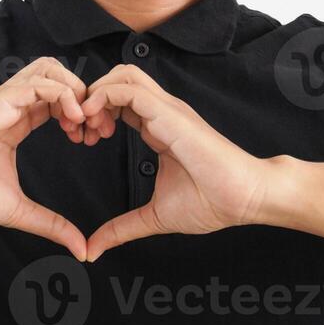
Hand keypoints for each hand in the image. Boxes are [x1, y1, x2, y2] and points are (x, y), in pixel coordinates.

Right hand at [0, 56, 90, 259]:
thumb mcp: (19, 210)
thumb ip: (52, 224)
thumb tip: (81, 248)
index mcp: (16, 122)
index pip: (58, 98)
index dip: (82, 111)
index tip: (94, 137)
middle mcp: (11, 106)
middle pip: (56, 73)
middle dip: (84, 93)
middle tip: (96, 126)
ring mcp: (2, 102)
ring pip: (48, 69)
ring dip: (75, 90)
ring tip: (84, 122)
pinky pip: (35, 85)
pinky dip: (62, 95)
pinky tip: (72, 121)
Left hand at [77, 64, 274, 262]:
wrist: (245, 198)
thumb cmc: (212, 202)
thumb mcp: (154, 217)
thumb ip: (122, 228)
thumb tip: (94, 249)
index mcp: (159, 127)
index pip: (119, 101)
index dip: (95, 114)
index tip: (82, 140)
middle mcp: (162, 112)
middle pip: (118, 78)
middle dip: (90, 97)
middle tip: (78, 130)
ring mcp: (167, 109)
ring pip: (122, 75)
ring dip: (95, 94)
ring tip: (84, 125)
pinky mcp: (170, 114)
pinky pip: (129, 89)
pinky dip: (104, 98)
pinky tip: (94, 123)